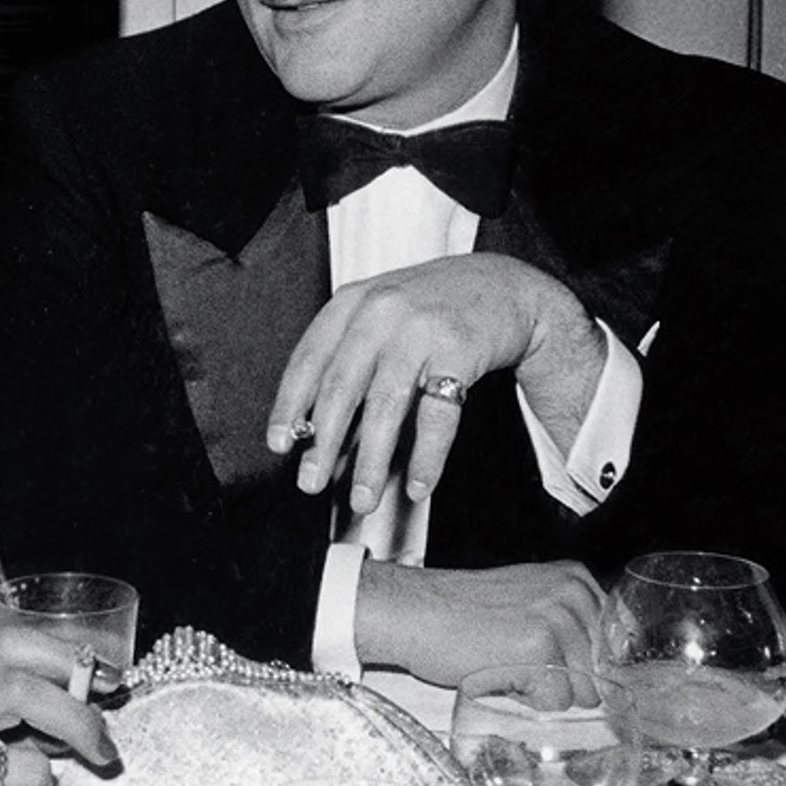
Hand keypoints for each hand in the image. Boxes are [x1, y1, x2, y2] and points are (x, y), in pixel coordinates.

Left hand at [265, 254, 603, 513]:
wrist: (505, 287)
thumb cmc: (434, 309)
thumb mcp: (382, 314)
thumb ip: (350, 358)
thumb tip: (319, 432)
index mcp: (353, 303)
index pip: (308, 359)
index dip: (290, 405)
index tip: (279, 444)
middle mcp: (381, 312)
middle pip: (342, 387)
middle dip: (324, 442)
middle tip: (310, 483)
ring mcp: (421, 329)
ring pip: (386, 405)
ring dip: (372, 460)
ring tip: (363, 498)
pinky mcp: (460, 350)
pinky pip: (439, 414)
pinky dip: (428, 455)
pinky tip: (419, 483)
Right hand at [353, 558, 605, 688]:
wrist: (412, 613)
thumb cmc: (458, 613)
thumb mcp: (526, 601)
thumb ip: (567, 621)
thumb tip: (602, 668)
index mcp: (575, 579)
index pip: (615, 644)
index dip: (583, 665)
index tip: (552, 663)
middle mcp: (572, 594)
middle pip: (600, 672)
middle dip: (562, 681)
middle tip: (517, 661)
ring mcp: (558, 620)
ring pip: (582, 692)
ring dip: (543, 692)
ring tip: (507, 665)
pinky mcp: (539, 649)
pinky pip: (555, 703)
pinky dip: (527, 702)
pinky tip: (500, 674)